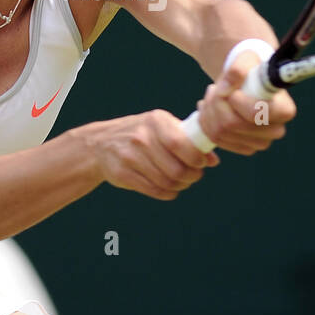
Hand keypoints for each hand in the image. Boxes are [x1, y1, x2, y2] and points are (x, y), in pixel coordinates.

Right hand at [92, 110, 219, 200]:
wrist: (101, 143)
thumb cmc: (141, 134)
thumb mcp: (162, 128)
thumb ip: (188, 140)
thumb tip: (213, 160)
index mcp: (156, 121)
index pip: (182, 144)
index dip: (196, 159)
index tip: (200, 163)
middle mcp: (142, 137)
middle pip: (177, 169)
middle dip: (191, 177)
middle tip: (193, 176)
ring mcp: (130, 156)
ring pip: (166, 182)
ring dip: (180, 186)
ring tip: (181, 182)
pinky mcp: (122, 173)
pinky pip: (154, 191)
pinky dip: (167, 193)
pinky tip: (169, 188)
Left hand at [195, 51, 296, 154]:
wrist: (246, 82)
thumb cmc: (250, 69)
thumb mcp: (246, 59)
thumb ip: (239, 67)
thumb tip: (229, 83)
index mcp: (284, 110)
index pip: (255, 114)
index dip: (235, 101)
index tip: (231, 90)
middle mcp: (276, 130)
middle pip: (233, 125)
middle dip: (217, 104)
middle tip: (215, 88)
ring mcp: (260, 143)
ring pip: (221, 132)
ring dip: (209, 111)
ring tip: (212, 95)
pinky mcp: (245, 148)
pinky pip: (217, 140)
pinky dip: (207, 123)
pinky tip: (210, 109)